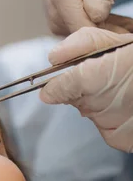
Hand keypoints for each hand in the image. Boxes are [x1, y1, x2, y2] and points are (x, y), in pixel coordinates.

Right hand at [31, 0, 132, 35]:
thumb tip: (92, 18)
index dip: (76, 20)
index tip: (96, 38)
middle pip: (54, 7)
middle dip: (80, 26)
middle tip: (113, 37)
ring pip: (55, 11)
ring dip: (81, 24)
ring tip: (112, 29)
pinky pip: (59, 5)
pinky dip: (79, 15)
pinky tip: (101, 19)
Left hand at [40, 27, 132, 151]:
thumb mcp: (124, 40)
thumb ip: (86, 44)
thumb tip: (54, 56)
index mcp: (94, 78)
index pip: (55, 89)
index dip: (56, 85)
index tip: (56, 83)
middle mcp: (99, 105)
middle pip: (73, 99)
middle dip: (83, 88)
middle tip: (111, 76)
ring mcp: (111, 125)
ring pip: (90, 112)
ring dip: (101, 102)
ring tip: (129, 89)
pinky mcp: (123, 140)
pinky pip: (108, 127)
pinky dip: (115, 118)